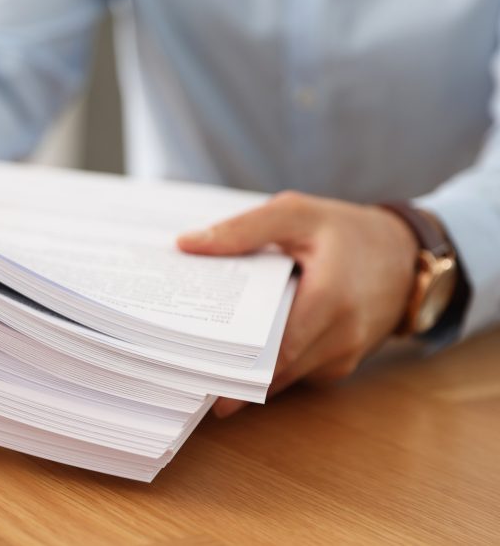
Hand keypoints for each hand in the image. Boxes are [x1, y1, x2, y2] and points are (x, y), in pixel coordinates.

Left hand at [176, 191, 417, 416]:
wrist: (407, 254)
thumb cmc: (348, 230)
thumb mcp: (296, 213)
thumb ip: (242, 229)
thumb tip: (187, 244)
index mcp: (330, 299)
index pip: (274, 350)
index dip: (234, 366)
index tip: (196, 372)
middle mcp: (341, 336)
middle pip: (274, 370)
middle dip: (230, 371)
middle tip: (184, 368)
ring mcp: (344, 355)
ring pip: (283, 376)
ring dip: (247, 372)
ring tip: (201, 358)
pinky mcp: (342, 363)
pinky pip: (297, 372)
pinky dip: (270, 364)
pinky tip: (240, 348)